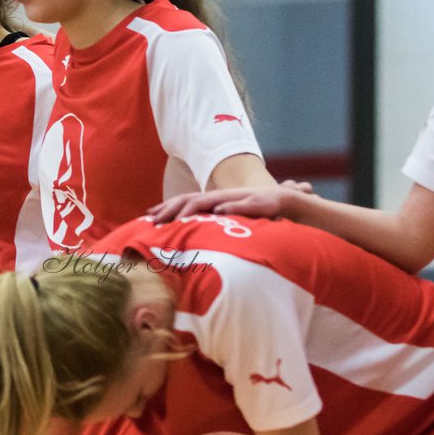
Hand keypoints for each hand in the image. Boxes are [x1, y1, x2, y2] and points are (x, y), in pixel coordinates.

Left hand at [147, 182, 313, 224]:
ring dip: (192, 209)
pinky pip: (238, 206)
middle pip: (189, 200)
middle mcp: (219, 198)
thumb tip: (192, 235)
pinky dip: (227, 208)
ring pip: (209, 201)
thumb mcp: (229, 222)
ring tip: (178, 220)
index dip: (167, 208)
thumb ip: (212, 225)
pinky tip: (217, 211)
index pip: (184, 202)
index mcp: (212, 202)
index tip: (150, 216)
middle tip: (153, 220)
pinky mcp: (253, 203)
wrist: (283, 203)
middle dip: (171, 209)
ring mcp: (234, 199)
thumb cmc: (253, 215)